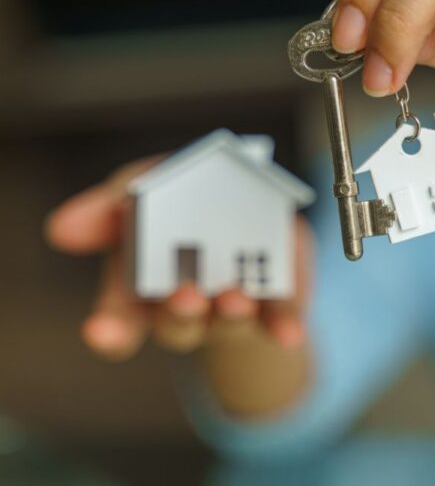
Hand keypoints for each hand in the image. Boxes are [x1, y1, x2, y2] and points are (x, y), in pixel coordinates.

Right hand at [45, 157, 311, 361]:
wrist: (240, 204)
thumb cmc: (182, 196)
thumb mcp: (143, 186)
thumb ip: (109, 206)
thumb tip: (61, 229)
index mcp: (146, 284)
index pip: (120, 320)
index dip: (111, 329)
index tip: (100, 332)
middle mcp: (187, 304)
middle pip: (177, 325)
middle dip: (180, 313)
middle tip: (183, 295)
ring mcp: (234, 307)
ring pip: (229, 323)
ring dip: (231, 313)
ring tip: (234, 298)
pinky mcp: (278, 300)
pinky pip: (282, 318)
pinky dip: (285, 323)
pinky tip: (290, 332)